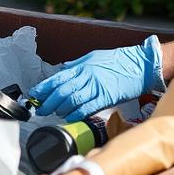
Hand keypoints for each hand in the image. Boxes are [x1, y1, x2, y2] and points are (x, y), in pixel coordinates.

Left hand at [29, 36, 162, 120]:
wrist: (139, 65)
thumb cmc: (118, 61)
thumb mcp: (93, 57)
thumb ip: (77, 65)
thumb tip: (62, 69)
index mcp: (82, 66)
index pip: (57, 78)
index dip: (43, 88)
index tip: (34, 95)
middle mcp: (86, 76)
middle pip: (61, 91)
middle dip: (48, 102)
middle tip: (40, 109)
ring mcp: (96, 87)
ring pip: (72, 100)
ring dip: (60, 109)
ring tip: (53, 113)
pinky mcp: (106, 97)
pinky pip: (87, 107)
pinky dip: (76, 113)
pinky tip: (68, 117)